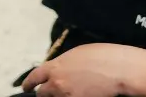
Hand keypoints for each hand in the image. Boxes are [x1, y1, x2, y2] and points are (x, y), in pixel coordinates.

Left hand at [21, 43, 140, 96]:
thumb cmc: (102, 56)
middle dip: (45, 93)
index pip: (34, 77)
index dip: (28, 83)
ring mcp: (66, 96)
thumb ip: (64, 63)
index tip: (27, 87)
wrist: (118, 69)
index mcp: (55, 66)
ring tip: (71, 91)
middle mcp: (57, 83)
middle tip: (49, 93)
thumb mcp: (78, 53)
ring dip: (60, 96)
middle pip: (42, 93)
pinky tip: (82, 94)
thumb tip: (60, 69)